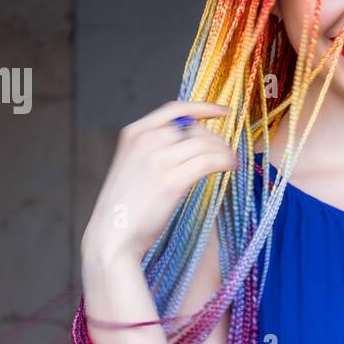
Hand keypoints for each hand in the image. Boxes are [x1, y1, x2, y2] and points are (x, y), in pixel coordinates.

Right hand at [80, 100, 235, 265]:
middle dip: (216, 141)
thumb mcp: (134, 166)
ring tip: (231, 163)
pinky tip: (230, 168)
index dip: (203, 107)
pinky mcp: (171, 181)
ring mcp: (158, 159)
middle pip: (195, 129)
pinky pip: (209, 161)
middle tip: (226, 154)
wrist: (112, 236)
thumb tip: (193, 143)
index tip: (223, 111)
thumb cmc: (126, 207)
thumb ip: (156, 150)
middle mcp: (146, 140)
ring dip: (224, 153)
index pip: (175, 109)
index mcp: (135, 133)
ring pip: (206, 144)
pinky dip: (225, 162)